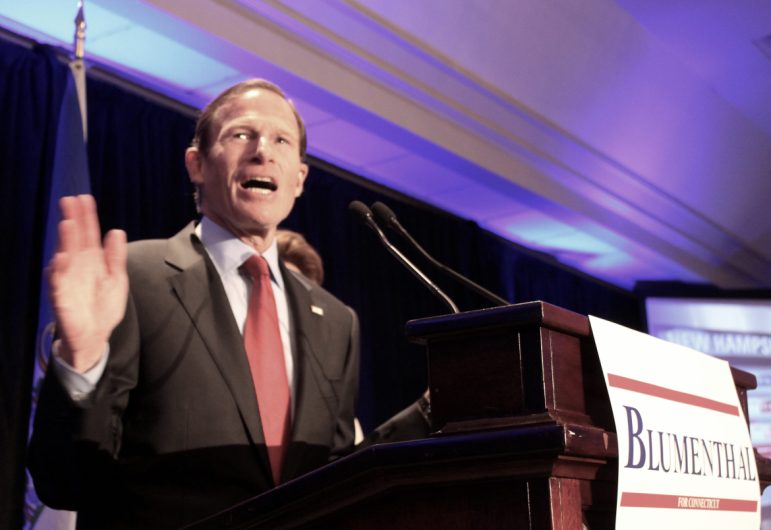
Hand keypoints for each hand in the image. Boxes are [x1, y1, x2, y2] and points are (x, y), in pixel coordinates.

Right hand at [48, 195, 127, 371]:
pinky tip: (61, 258)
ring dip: (65, 241)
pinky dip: (59, 271)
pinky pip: (58, 284)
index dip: (87, 217)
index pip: (89, 235)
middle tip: (70, 200)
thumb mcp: (116, 279)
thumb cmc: (103, 307)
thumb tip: (116, 231)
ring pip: (65, 257)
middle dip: (73, 221)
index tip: (85, 198)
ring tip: (67, 223)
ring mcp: (68, 282)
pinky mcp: (62, 299)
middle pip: (74, 240)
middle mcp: (77, 268)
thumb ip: (115, 257)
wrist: (95, 337)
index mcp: (92, 262)